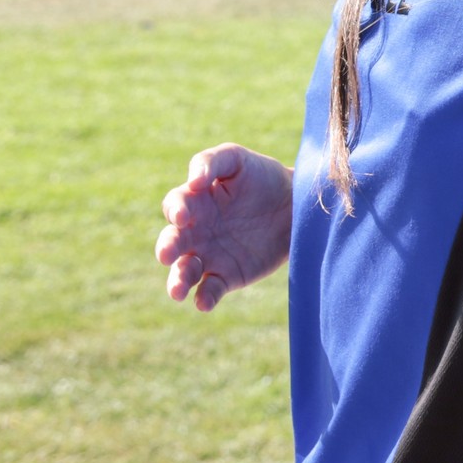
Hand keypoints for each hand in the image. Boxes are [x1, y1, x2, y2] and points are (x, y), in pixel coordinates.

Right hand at [155, 143, 293, 311]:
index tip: (182, 216)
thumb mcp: (237, 160)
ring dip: (177, 281)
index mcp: (195, 201)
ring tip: (177, 291)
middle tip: (166, 254)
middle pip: (173, 242)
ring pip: (184, 272)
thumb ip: (211, 163)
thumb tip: (192, 181)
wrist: (296, 204)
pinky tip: (203, 302)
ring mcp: (210, 256)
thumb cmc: (262, 176)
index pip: (175, 206)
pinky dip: (204, 298)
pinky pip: (210, 290)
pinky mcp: (227, 276)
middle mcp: (196, 231)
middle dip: (167, 249)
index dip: (175, 210)